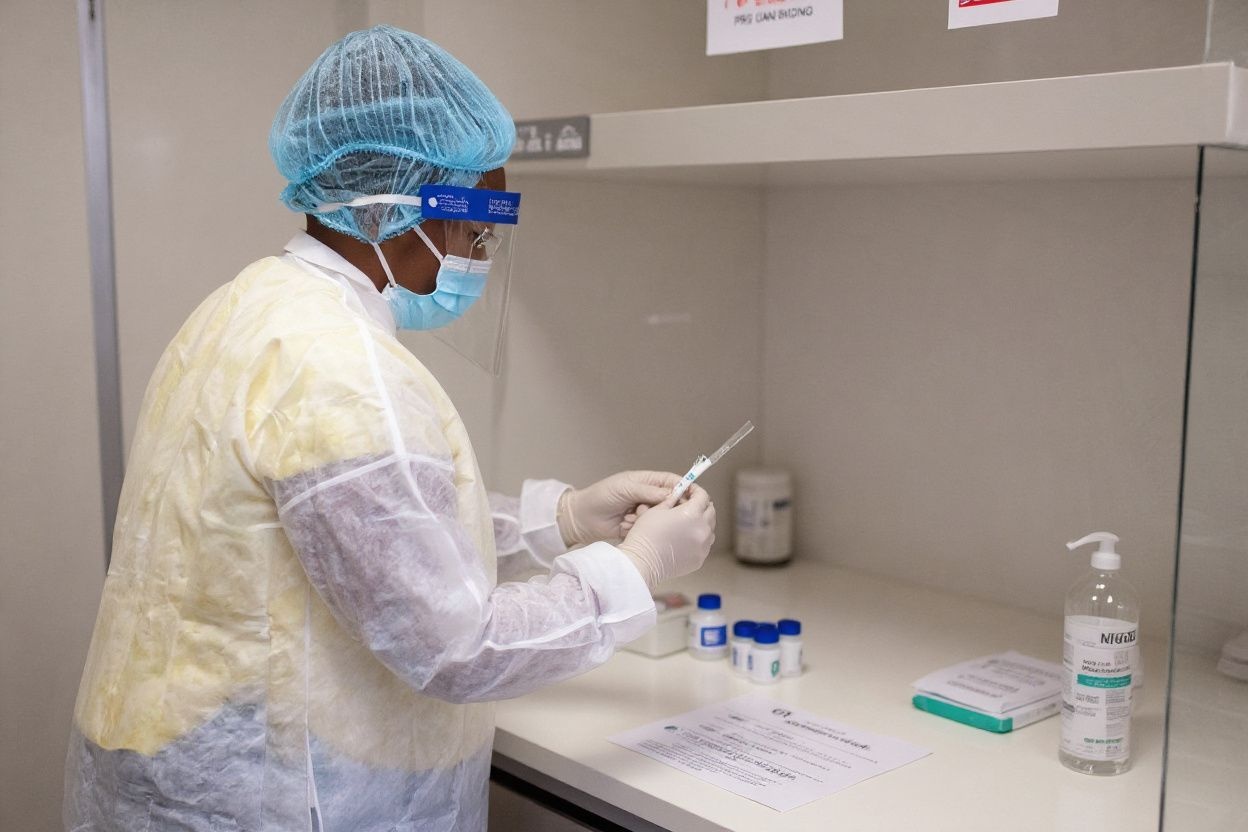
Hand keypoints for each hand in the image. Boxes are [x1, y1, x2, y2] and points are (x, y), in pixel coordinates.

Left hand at [557, 471, 681, 546]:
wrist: (582, 518)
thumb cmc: (602, 496)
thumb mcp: (626, 488)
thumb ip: (649, 490)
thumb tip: (673, 494)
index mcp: (648, 482)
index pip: (673, 482)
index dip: (684, 489)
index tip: (691, 498)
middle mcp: (649, 497)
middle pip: (670, 503)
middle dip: (661, 508)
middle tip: (646, 509)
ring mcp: (645, 514)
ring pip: (660, 518)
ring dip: (646, 518)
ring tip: (630, 516)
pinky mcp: (639, 529)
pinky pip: (649, 530)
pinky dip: (638, 528)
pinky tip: (624, 525)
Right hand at [617, 485, 715, 589]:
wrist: (642, 562)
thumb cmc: (646, 535)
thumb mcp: (656, 510)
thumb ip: (671, 501)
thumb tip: (677, 496)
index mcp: (692, 514)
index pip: (703, 496)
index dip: (696, 490)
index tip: (690, 490)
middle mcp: (702, 529)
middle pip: (711, 511)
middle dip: (702, 505)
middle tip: (690, 504)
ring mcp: (703, 546)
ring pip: (710, 529)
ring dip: (702, 522)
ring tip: (688, 523)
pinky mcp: (700, 558)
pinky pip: (705, 544)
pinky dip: (699, 538)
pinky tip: (686, 538)